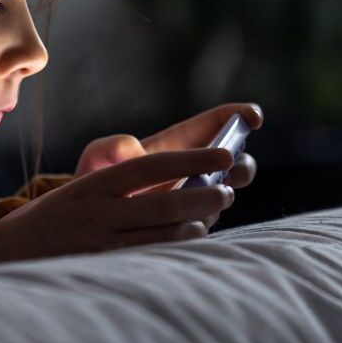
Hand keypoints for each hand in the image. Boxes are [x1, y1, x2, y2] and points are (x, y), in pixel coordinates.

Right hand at [0, 148, 236, 270]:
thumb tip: (170, 193)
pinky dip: (173, 248)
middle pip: (164, 199)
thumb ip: (113, 192)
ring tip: (209, 219)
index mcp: (92, 185)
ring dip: (194, 223)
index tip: (223, 155)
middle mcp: (96, 209)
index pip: (150, 164)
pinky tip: (189, 244)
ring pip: (161, 231)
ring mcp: (97, 241)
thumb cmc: (43, 227)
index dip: (192, 158)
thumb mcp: (72, 197)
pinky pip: (147, 258)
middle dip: (202, 193)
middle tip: (225, 191)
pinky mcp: (97, 268)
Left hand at [73, 103, 263, 227]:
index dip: (240, 116)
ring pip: (226, 194)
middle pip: (236, 162)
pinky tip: (191, 219)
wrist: (88, 225)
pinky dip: (205, 219)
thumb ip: (110, 147)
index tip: (252, 118)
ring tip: (210, 194)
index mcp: (178, 144)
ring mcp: (195, 200)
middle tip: (231, 167)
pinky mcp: (189, 226)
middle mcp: (194, 171)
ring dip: (224, 192)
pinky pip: (207, 222)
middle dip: (242, 163)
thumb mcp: (96, 158)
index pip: (216, 124)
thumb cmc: (94, 183)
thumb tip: (136, 152)